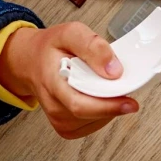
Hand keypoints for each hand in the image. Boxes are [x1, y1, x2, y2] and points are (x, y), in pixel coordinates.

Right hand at [0, 23, 137, 138]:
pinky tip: (99, 95)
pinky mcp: (66, 127)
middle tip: (125, 87)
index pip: (80, 104)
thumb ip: (92, 46)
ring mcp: (58, 119)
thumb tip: (114, 70)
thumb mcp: (70, 33)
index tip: (130, 101)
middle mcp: (53, 105)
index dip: (107, 106)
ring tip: (104, 84)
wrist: (30, 61)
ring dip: (109, 104)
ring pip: (96, 120)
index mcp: (51, 81)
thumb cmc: (50, 48)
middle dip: (114, 102)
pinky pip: (94, 124)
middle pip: (91, 114)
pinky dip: (104, 111)